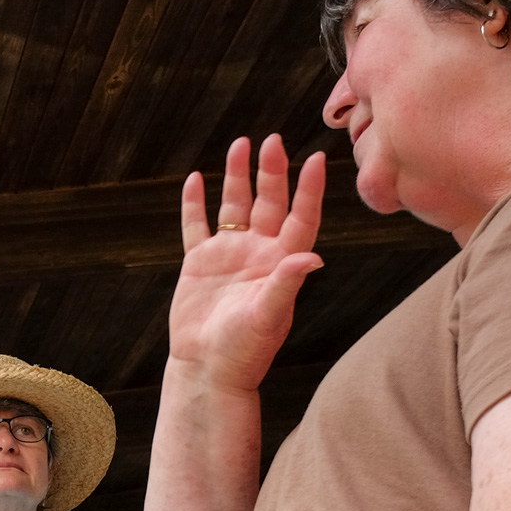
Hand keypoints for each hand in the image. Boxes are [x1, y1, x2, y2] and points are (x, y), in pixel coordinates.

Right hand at [171, 135, 325, 392]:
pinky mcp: (199, 263)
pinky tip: (197, 178)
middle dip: (270, 172)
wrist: (207, 369)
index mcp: (281, 264)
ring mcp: (228, 255)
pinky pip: (197, 225)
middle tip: (273, 141)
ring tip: (241, 144)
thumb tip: (312, 258)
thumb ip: (286, 284)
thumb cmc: (244, 351)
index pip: (300, 218)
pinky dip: (195, 203)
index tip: (315, 159)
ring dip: (238, 176)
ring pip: (235, 206)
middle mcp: (258, 254)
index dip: (309, 190)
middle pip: (268, 203)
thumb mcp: (268, 317)